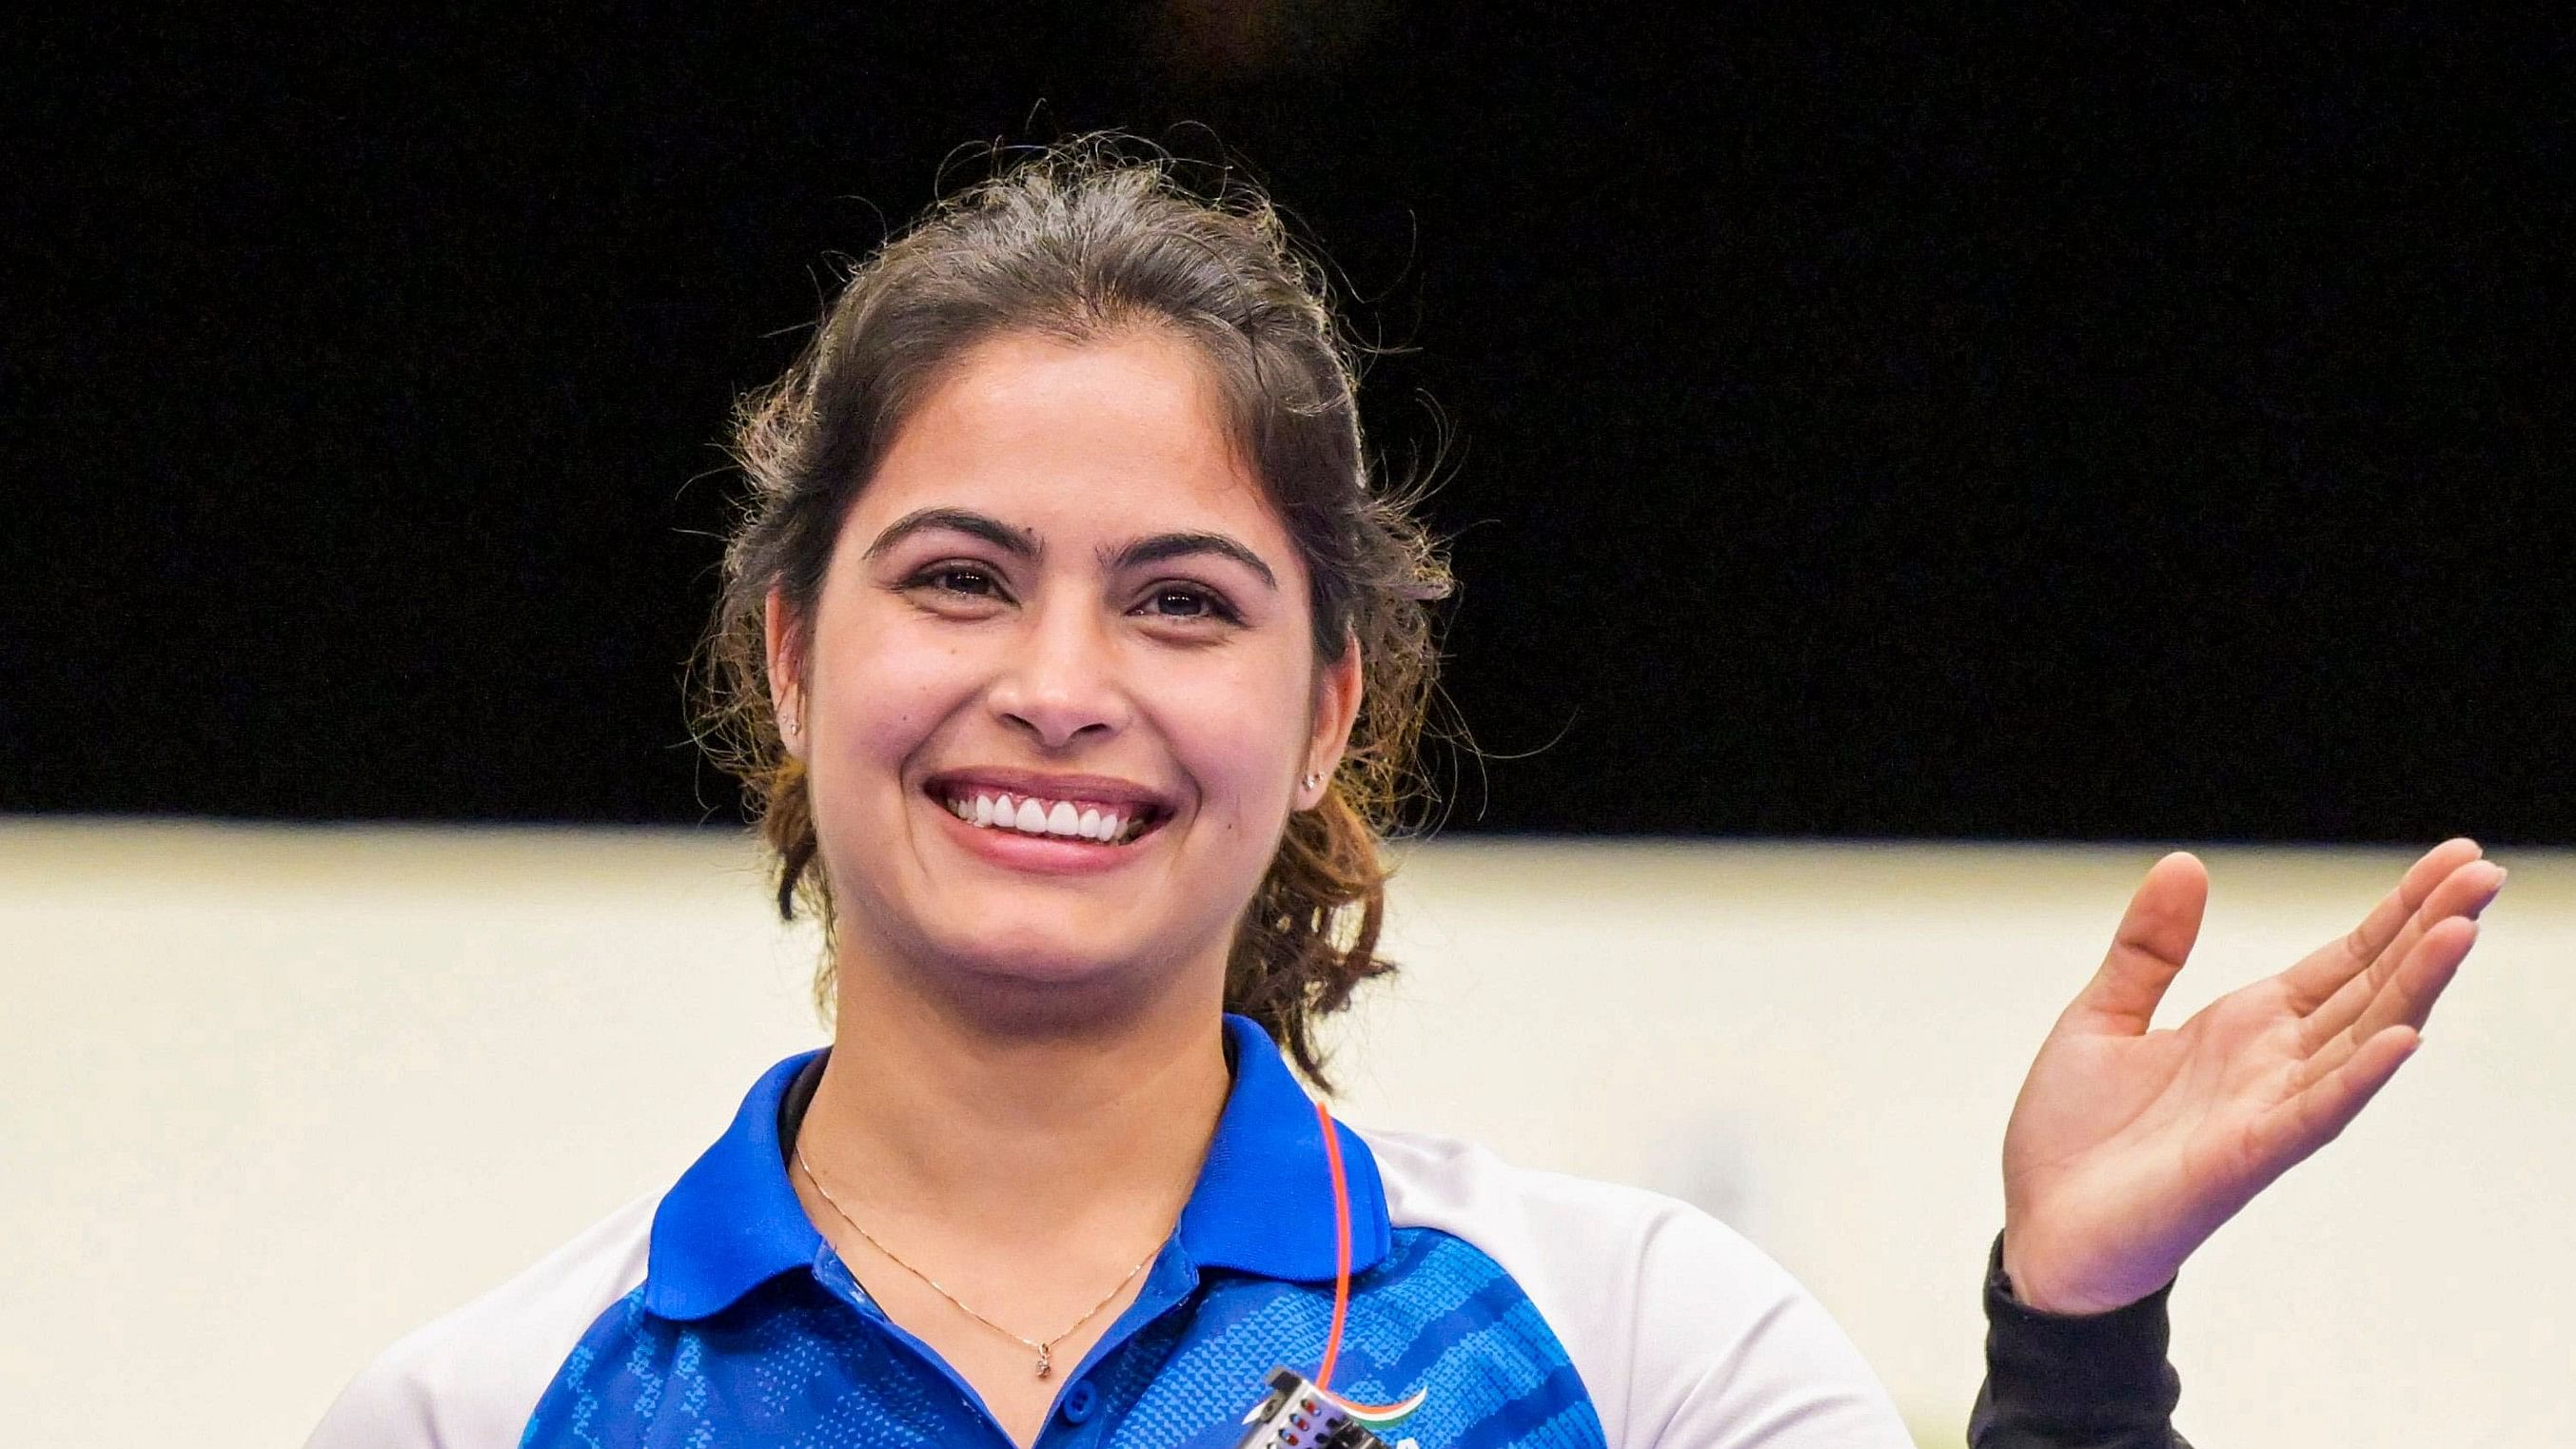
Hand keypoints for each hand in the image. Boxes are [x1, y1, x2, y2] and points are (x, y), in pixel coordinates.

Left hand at [1998, 839, 2505, 1314]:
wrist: (2040, 1229)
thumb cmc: (2076, 1136)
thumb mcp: (2101, 1017)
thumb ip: (2148, 948)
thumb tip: (2185, 864)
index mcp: (2246, 1027)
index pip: (2344, 960)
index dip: (2398, 911)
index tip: (2456, 860)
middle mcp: (2273, 1065)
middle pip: (2371, 988)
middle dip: (2428, 930)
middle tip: (2487, 870)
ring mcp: (2267, 1112)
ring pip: (2360, 1042)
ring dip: (2413, 988)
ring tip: (2461, 929)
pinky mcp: (2243, 1158)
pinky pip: (2313, 1114)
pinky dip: (2358, 1077)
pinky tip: (2403, 1038)